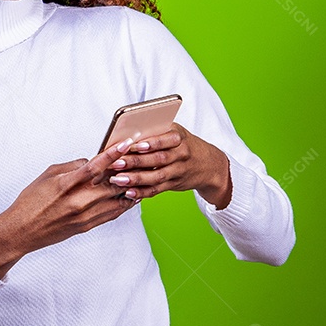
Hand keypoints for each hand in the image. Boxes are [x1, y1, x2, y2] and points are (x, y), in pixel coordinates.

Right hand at [0, 138, 140, 278]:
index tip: (126, 143)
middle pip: (112, 183)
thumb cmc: (31, 201)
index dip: (113, 153)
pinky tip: (131, 196)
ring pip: (117, 200)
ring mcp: (85, 215)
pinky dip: (124, 204)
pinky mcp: (87, 226)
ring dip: (129, 187)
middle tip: (137, 158)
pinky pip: (112, 214)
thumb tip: (90, 162)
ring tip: (140, 176)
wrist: (22, 230)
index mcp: (67, 184)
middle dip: (126, 170)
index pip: (96, 166)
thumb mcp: (47, 175)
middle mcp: (79, 200)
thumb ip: (71, 166)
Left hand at [106, 123, 231, 207]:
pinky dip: (142, 192)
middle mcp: (181, 154)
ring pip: (156, 176)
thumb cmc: (183, 144)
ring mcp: (178, 171)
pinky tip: (129, 193)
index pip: (164, 139)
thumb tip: (127, 133)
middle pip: (157, 159)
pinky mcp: (173, 184)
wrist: (208, 164)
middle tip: (116, 163)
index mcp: (179, 137)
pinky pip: (157, 189)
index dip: (149, 143)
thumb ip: (155, 133)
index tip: (131, 144)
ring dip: (136, 179)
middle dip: (135, 161)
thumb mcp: (175, 132)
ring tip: (118, 179)